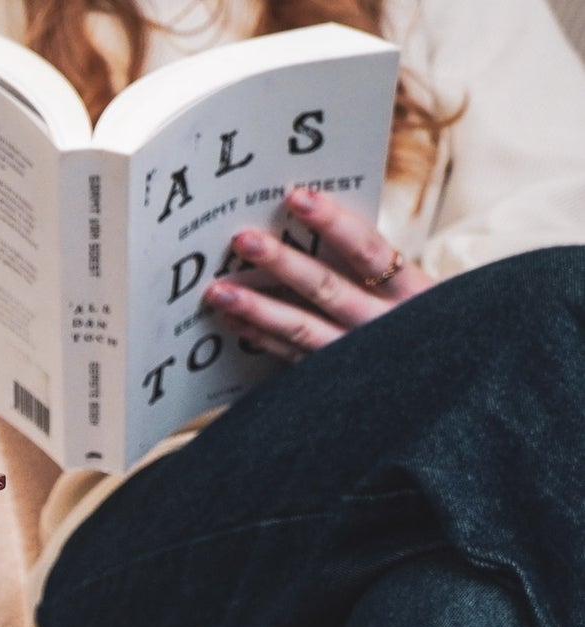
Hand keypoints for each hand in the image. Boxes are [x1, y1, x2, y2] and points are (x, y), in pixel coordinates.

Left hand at [203, 188, 432, 361]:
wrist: (445, 392)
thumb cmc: (426, 328)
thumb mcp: (416, 293)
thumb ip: (373, 265)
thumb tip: (310, 221)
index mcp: (410, 292)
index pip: (368, 249)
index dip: (332, 222)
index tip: (297, 196)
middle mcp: (383, 325)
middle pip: (326, 288)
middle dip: (281, 263)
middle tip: (242, 240)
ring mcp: (357, 358)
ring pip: (302, 328)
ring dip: (257, 307)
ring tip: (219, 291)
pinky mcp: (335, 382)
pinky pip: (292, 357)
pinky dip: (262, 338)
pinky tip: (234, 322)